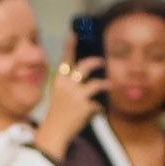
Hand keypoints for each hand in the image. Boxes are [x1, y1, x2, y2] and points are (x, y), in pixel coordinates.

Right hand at [33, 42, 105, 161]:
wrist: (55, 131)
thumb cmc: (59, 111)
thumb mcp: (60, 93)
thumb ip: (69, 82)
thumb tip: (84, 72)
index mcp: (59, 80)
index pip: (65, 60)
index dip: (69, 46)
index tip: (74, 34)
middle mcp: (67, 85)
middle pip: (85, 67)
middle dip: (96, 62)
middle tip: (102, 61)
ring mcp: (76, 96)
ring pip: (97, 84)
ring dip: (106, 84)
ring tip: (109, 85)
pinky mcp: (85, 107)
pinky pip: (98, 104)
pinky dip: (99, 108)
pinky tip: (97, 112)